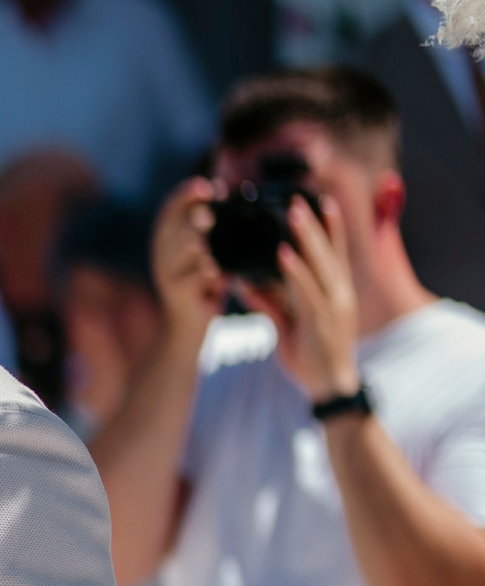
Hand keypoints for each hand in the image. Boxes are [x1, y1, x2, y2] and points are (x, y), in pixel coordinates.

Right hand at [151, 178, 225, 343]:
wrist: (187, 327)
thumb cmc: (200, 284)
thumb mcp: (203, 252)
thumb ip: (207, 227)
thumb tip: (222, 192)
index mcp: (166, 239)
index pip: (169, 208)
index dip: (186, 194)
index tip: (209, 186)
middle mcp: (162, 254)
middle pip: (174, 226)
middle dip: (193, 218)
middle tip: (209, 217)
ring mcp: (168, 275)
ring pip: (183, 250)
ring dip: (198, 245)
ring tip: (208, 248)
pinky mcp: (178, 294)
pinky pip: (193, 278)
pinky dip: (206, 272)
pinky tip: (216, 272)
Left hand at [264, 194, 360, 402]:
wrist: (329, 387)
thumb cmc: (310, 357)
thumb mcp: (287, 326)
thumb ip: (269, 304)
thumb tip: (246, 286)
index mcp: (334, 292)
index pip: (334, 253)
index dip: (331, 228)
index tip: (322, 202)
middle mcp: (338, 294)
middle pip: (328, 251)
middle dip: (315, 224)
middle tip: (301, 198)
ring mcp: (332, 305)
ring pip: (320, 264)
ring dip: (307, 237)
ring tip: (294, 213)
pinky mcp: (320, 320)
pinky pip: (306, 289)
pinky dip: (295, 270)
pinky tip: (284, 253)